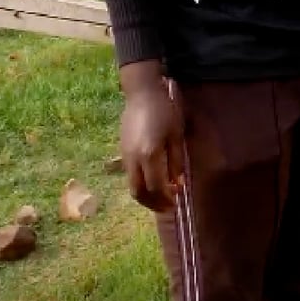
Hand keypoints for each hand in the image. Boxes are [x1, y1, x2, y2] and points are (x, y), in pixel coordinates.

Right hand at [119, 60, 183, 212]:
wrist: (141, 94)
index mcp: (150, 155)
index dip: (166, 199)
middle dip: (153, 204)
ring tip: (160, 196)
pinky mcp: (122, 152)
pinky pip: (129, 176)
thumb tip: (177, 184)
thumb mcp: (176, 135)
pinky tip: (152, 180)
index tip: (176, 202)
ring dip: (145, 196)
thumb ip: (176, 161)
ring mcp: (125, 157)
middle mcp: (134, 160)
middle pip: (139, 193)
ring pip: (131, 186)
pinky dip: (140, 184)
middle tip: (167, 206)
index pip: (156, 187)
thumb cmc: (164, 111)